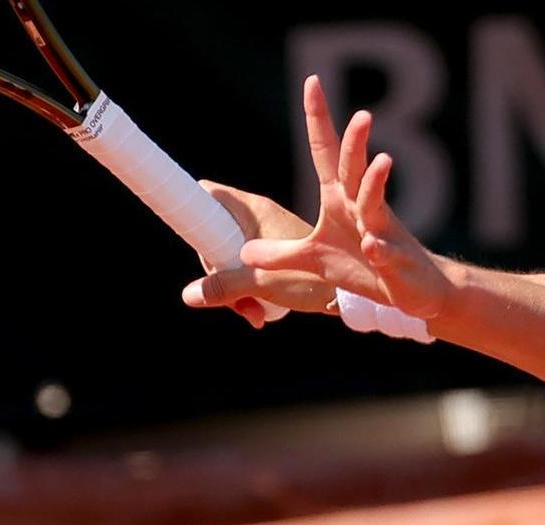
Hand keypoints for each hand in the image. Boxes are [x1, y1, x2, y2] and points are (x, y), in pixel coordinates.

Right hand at [182, 182, 335, 327]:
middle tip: (230, 298)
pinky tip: (260, 312)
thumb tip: (187, 295)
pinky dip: (250, 289)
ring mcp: (271, 235)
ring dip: (234, 285)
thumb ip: (223, 286)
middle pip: (215, 233)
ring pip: (232, 255)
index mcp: (254, 208)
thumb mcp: (261, 283)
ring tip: (252, 312)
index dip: (191, 211)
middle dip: (215, 268)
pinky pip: (250, 267)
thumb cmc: (314, 279)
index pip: (207, 193)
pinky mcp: (281, 254)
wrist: (357, 293)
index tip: (192, 239)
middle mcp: (261, 215)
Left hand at [239, 75, 456, 320]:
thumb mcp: (314, 261)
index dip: (319, 119)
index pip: (326, 152)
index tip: (313, 81)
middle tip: (362, 114)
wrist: (414, 288)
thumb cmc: (366, 268)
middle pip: (355, 169)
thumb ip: (279, 254)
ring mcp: (380, 232)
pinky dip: (379, 249)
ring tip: (382, 159)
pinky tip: (372, 246)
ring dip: (377, 182)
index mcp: (341, 199)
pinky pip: (384, 252)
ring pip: (377, 202)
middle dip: (356, 142)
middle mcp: (362, 208)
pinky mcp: (393, 261)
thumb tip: (244, 250)